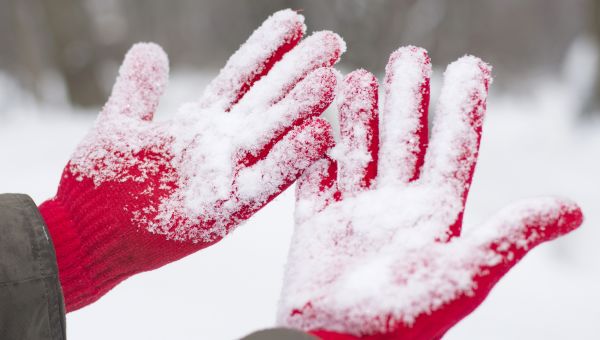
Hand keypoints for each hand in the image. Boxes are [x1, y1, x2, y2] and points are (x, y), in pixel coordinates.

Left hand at [39, 9, 344, 311]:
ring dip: (302, 111)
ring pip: (272, 137)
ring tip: (330, 80)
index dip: (267, 50)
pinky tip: (319, 134)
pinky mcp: (226, 211)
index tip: (294, 22)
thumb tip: (149, 50)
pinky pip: (265, 182)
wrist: (90, 229)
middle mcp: (223, 146)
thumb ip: (139, 89)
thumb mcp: (120, 123)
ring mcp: (228, 177)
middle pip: (268, 101)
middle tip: (332, 42)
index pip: (241, 78)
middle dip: (299, 72)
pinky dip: (292, 160)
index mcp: (202, 123)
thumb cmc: (103, 181)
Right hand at [277, 46, 582, 338]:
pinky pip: (315, 180)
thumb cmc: (400, 323)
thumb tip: (574, 208)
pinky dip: (316, 155)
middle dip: (409, 96)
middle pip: (405, 139)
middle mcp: (396, 207)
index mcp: (434, 214)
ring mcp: (354, 213)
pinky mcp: (316, 225)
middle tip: (411, 54)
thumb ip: (510, 237)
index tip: (469, 66)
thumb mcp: (463, 277)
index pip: (454, 147)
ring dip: (361, 115)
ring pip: (360, 150)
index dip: (463, 106)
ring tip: (360, 76)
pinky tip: (318, 130)